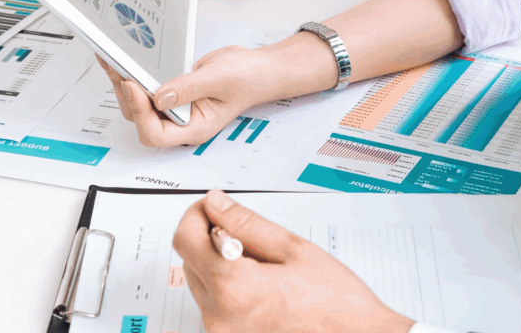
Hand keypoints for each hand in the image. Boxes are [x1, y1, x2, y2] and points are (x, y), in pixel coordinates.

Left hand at [96, 46, 282, 146]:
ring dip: (125, 84)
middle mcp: (181, 122)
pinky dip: (136, 74)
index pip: (155, 133)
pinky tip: (128, 59)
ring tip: (114, 60)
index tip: (133, 85)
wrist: (260, 68)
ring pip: (140, 103)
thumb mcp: (220, 79)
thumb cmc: (249, 78)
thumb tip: (158, 96)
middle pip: (141, 118)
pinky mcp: (173, 91)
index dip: (140, 112)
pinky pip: (148, 87)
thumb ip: (189, 88)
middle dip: (126, 95)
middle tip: (117, 67)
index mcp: (194, 128)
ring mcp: (176, 107)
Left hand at [173, 190, 415, 332]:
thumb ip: (246, 223)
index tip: (213, 207)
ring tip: (264, 269)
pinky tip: (263, 289)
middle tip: (250, 237)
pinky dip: (229, 291)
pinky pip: (215, 307)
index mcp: (233, 287)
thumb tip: (216, 203)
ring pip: (202, 285)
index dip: (196, 215)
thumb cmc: (335, 301)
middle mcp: (219, 316)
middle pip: (190, 262)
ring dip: (220, 267)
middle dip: (211, 240)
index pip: (185, 239)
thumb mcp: (292, 248)